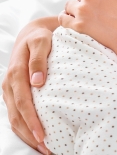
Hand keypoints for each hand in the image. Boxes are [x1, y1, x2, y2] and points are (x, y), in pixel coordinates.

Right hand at [2, 22, 52, 153]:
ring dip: (27, 135)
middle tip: (47, 149)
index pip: (22, 102)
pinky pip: (16, 114)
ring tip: (45, 148)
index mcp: (15, 73)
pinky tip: (37, 136)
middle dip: (30, 135)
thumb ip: (39, 58)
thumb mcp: (41, 40)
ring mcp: (10, 91)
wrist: (33, 33)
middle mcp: (9, 85)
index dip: (31, 120)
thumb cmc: (41, 36)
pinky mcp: (14, 93)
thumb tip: (37, 82)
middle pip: (16, 116)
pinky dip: (25, 127)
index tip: (43, 135)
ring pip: (14, 119)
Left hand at [59, 0, 116, 59]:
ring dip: (76, 10)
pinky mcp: (79, 25)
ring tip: (89, 19)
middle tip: (98, 12)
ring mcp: (83, 8)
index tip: (103, 0)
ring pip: (70, 5)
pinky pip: (63, 19)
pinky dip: (67, 21)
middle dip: (86, 0)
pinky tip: (75, 25)